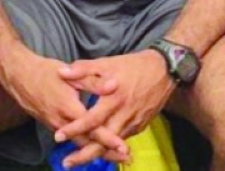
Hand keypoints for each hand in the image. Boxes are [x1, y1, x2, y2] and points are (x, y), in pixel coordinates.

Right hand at [0, 49, 127, 165]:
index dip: (108, 138)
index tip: (123, 146)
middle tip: (125, 156)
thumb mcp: (71, 74)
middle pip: (86, 143)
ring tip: (114, 156)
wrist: (19, 77)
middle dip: (105, 151)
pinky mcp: (52, 125)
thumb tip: (114, 85)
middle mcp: (61, 122)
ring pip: (78, 144)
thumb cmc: (47, 73)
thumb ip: (93, 81)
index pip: (92, 128)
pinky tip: (94, 147)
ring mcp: (55, 126)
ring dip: (96, 150)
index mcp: (69, 108)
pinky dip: (84, 146)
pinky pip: (70, 140)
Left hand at [54, 50, 174, 166]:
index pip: (91, 119)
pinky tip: (102, 149)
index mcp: (114, 99)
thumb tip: (61, 73)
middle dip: (84, 155)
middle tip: (66, 163)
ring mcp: (134, 122)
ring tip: (80, 160)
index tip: (58, 137)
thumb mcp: (108, 63)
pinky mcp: (142, 124)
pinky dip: (112, 146)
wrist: (166, 69)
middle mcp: (124, 114)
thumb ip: (84, 69)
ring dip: (97, 153)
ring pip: (113, 144)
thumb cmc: (134, 65)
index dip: (74, 129)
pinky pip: (124, 138)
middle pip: (103, 141)